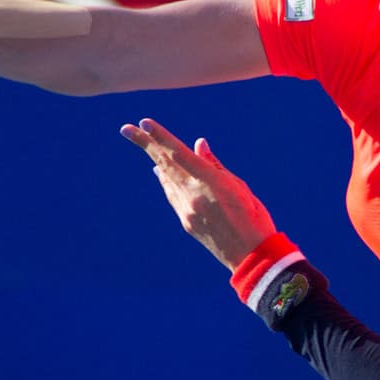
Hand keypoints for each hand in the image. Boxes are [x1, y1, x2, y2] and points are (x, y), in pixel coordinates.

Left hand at [120, 118, 276, 271]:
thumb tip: (197, 144)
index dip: (160, 137)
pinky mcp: (186, 222)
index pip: (179, 153)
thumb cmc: (253, 217)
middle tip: (126, 128)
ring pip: (166, 178)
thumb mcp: (238, 186)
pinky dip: (165, 180)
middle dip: (145, 144)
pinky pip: (171, 195)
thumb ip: (214, 165)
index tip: (144, 122)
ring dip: (154, 159)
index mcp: (210, 182)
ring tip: (143, 143)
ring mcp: (187, 210)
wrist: (251, 256)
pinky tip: (160, 171)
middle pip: (165, 163)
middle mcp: (193, 195)